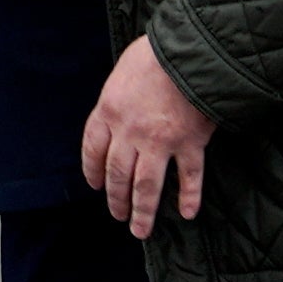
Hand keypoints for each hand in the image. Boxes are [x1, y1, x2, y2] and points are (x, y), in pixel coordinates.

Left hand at [78, 35, 214, 236]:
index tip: (96, 185)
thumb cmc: (154, 55)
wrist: (189, 51)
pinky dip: (189, 196)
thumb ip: (117, 98)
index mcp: (108, 112)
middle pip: (118, 175)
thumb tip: (118, 113)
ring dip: (143, 211)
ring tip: (141, 230)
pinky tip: (187, 213)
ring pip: (147, 185)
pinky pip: (189, 177)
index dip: (93, 170)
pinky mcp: (190, 143)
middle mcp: (130, 132)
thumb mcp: (121, 72)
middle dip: (116, 200)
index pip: (92, 149)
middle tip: (118, 216)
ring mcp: (160, 141)